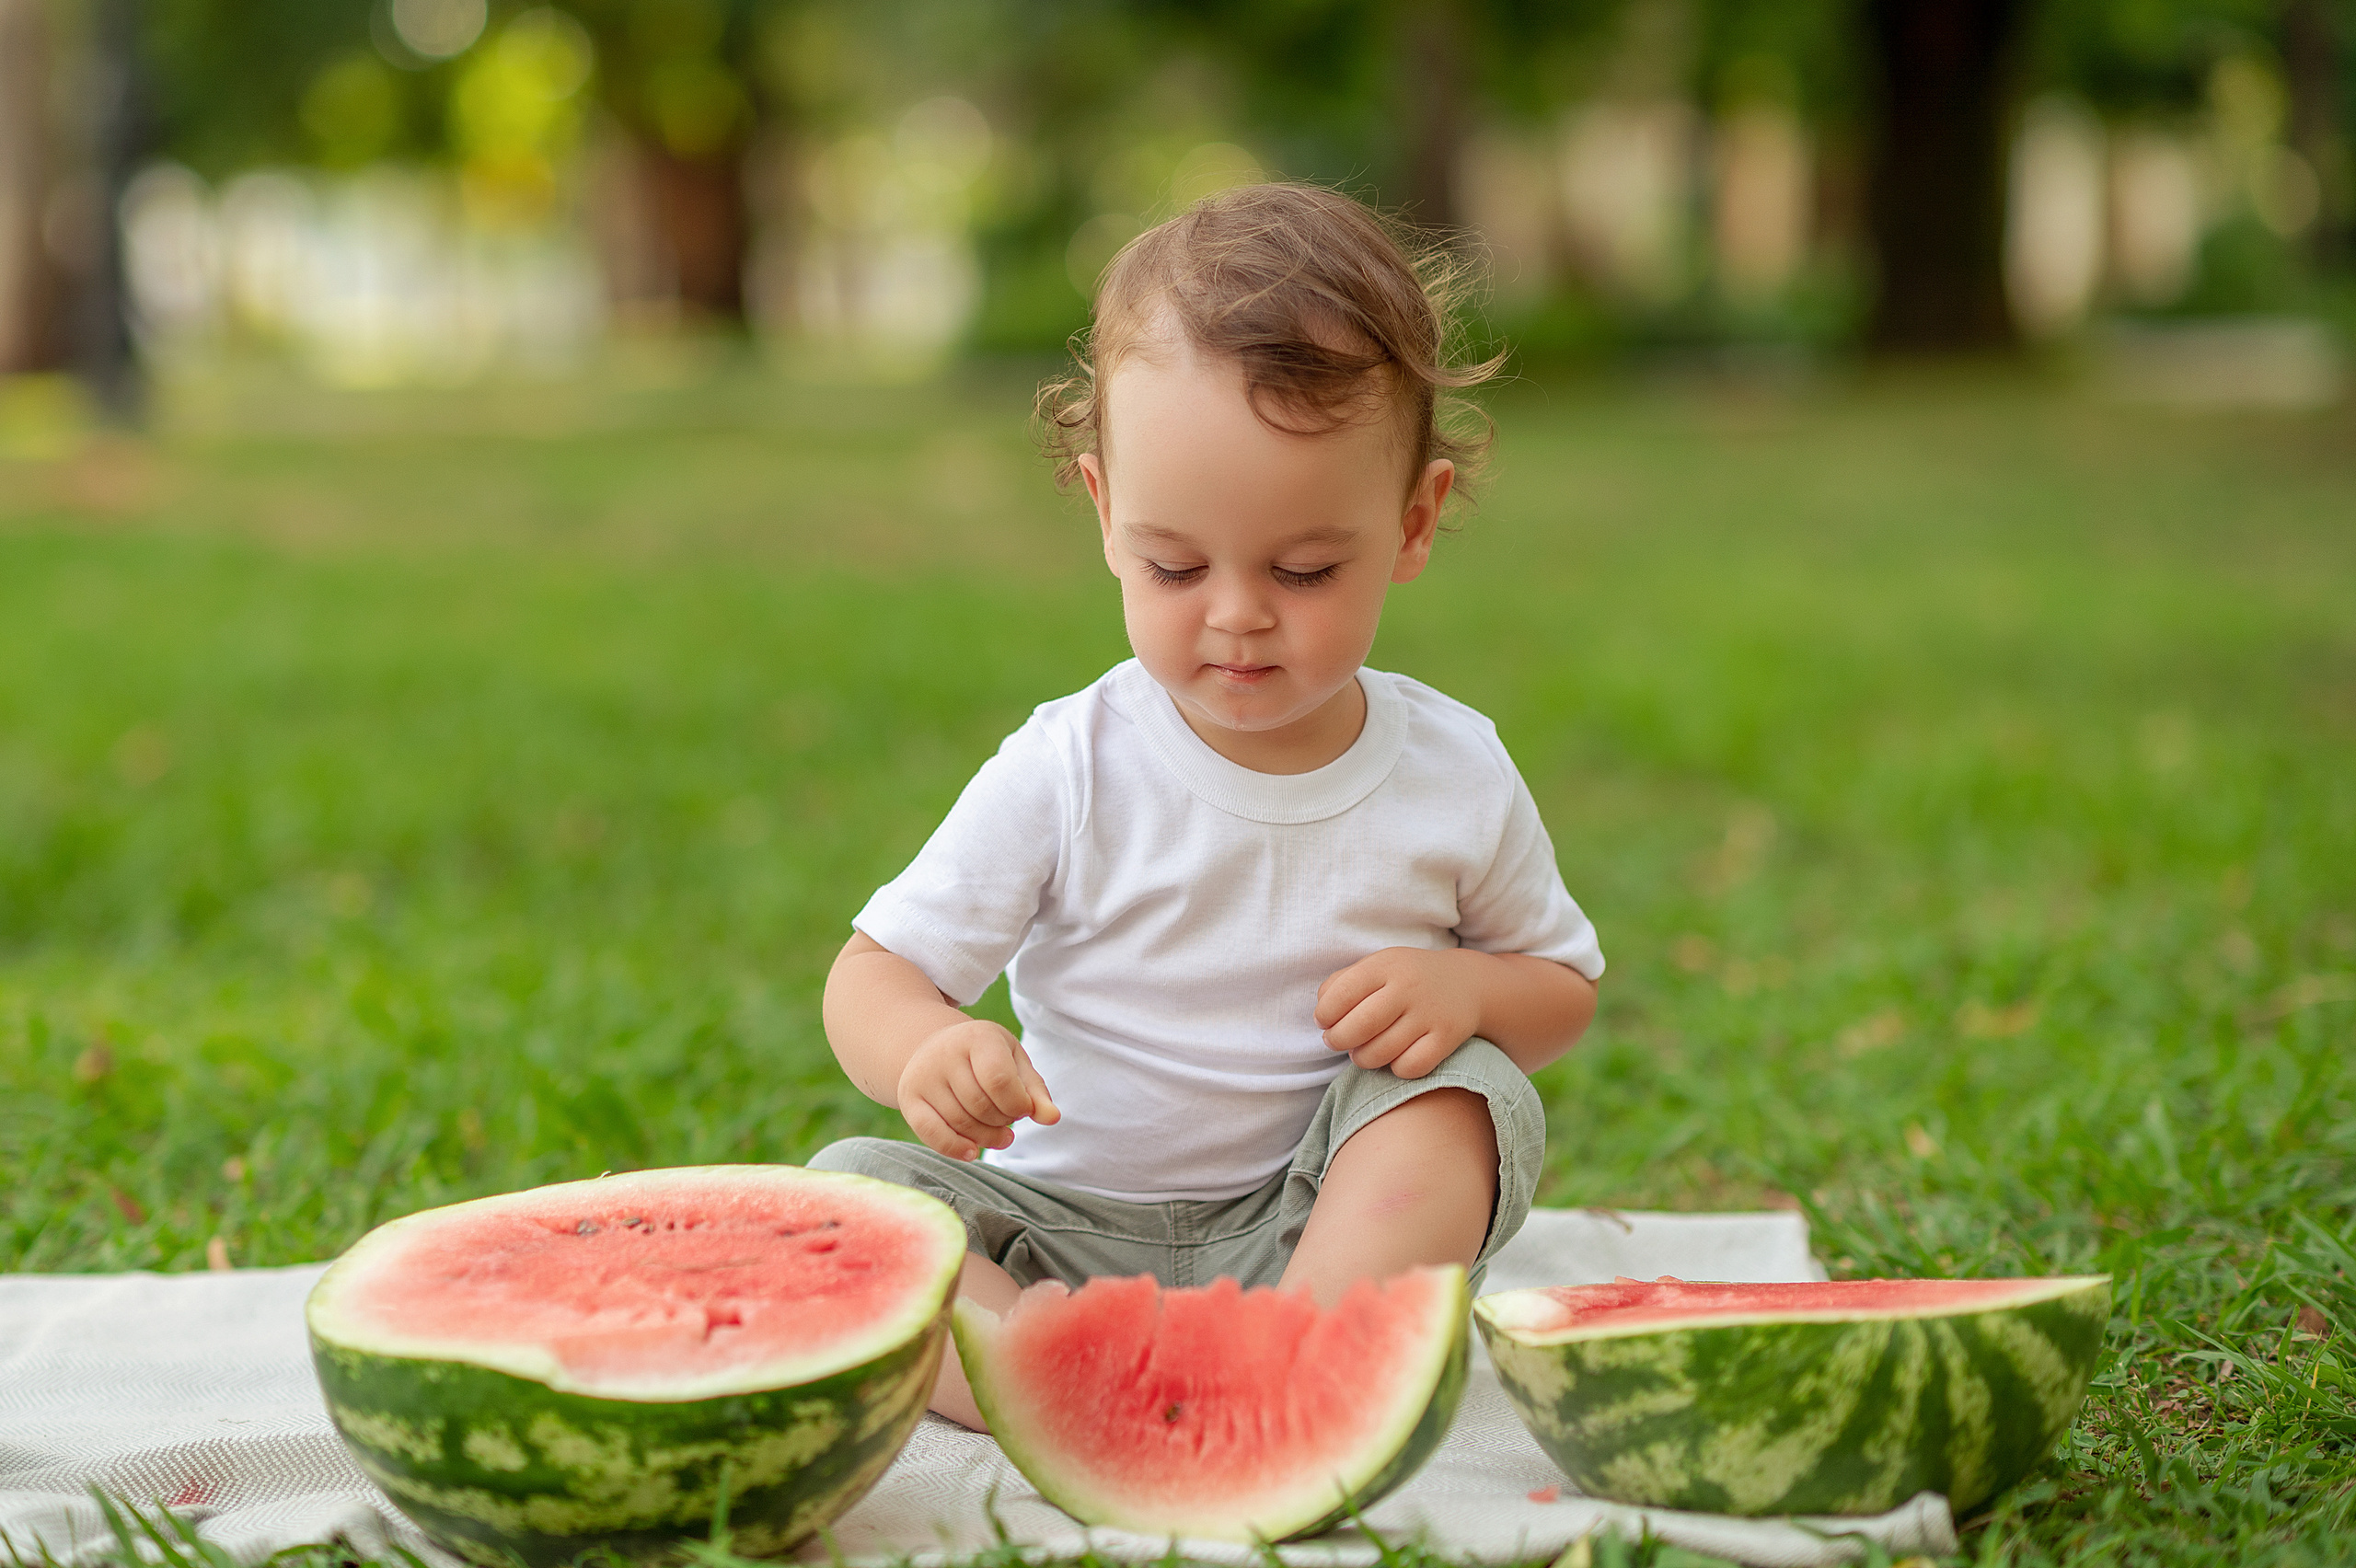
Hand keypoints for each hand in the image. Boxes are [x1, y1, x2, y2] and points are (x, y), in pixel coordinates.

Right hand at [896, 1018, 1059, 1160]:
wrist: (935, 1047)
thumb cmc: (985, 1057)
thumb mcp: (1014, 1062)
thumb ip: (1035, 1091)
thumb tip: (1051, 1118)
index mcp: (978, 1037)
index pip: (1000, 1081)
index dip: (1018, 1105)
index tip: (1023, 1108)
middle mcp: (945, 1053)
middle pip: (981, 1106)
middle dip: (1003, 1122)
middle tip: (1008, 1119)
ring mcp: (923, 1076)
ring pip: (960, 1123)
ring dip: (985, 1138)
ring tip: (997, 1132)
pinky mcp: (909, 1099)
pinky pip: (932, 1134)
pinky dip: (955, 1149)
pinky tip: (972, 1151)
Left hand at [1314, 947, 1480, 1079]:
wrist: (1467, 983)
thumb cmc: (1407, 978)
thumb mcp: (1377, 966)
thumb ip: (1342, 983)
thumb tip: (1321, 1012)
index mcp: (1386, 965)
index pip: (1341, 993)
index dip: (1324, 1014)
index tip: (1324, 1022)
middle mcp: (1408, 987)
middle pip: (1359, 1026)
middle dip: (1338, 1040)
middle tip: (1336, 1041)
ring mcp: (1430, 1013)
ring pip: (1381, 1052)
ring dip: (1362, 1058)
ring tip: (1362, 1051)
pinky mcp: (1447, 1038)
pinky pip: (1410, 1066)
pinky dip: (1396, 1068)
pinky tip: (1394, 1058)